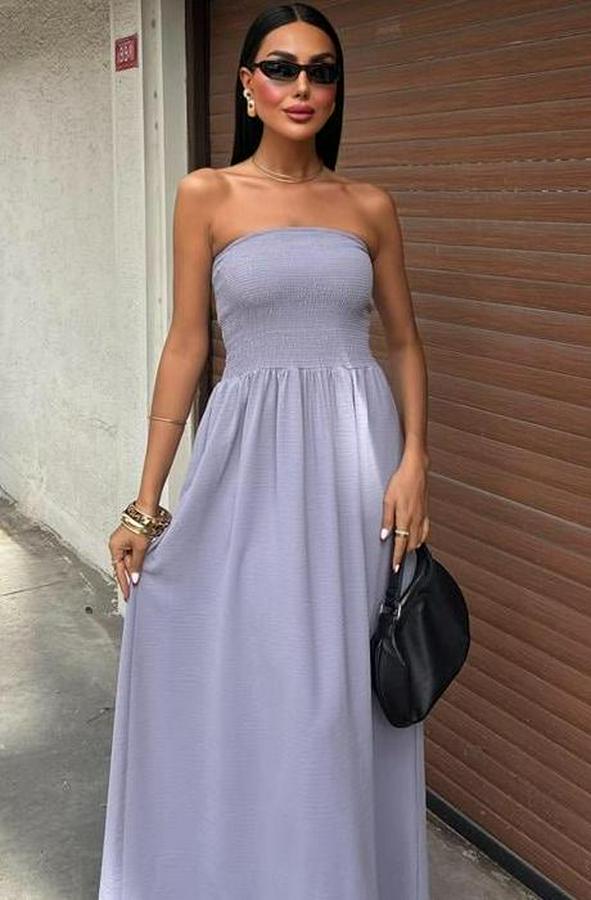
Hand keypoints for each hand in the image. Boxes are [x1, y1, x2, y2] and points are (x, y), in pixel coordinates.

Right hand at [108, 524, 150, 600]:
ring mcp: (123, 541)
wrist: (147, 510)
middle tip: (136, 590)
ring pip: (129, 560)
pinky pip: (133, 553)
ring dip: (135, 568)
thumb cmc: (141, 525)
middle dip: (130, 576)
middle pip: (124, 566)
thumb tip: (134, 579)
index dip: (124, 584)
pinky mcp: (131, 538)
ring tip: (142, 578)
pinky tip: (143, 566)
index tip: (128, 595)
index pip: (119, 571)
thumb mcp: (140, 548)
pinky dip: (138, 560)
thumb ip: (137, 565)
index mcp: (115, 547)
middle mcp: (117, 545)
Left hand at [380, 452, 429, 571]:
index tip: (395, 567)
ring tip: (405, 552)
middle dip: (404, 554)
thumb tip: (384, 535)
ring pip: (419, 539)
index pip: (401, 544)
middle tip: (397, 561)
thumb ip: (386, 519)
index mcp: (405, 518)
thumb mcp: (388, 499)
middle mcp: (415, 519)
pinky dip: (421, 538)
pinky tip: (418, 539)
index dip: (397, 557)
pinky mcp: (426, 512)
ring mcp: (422, 516)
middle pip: (411, 544)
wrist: (416, 469)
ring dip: (412, 547)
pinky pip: (425, 530)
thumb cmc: (401, 481)